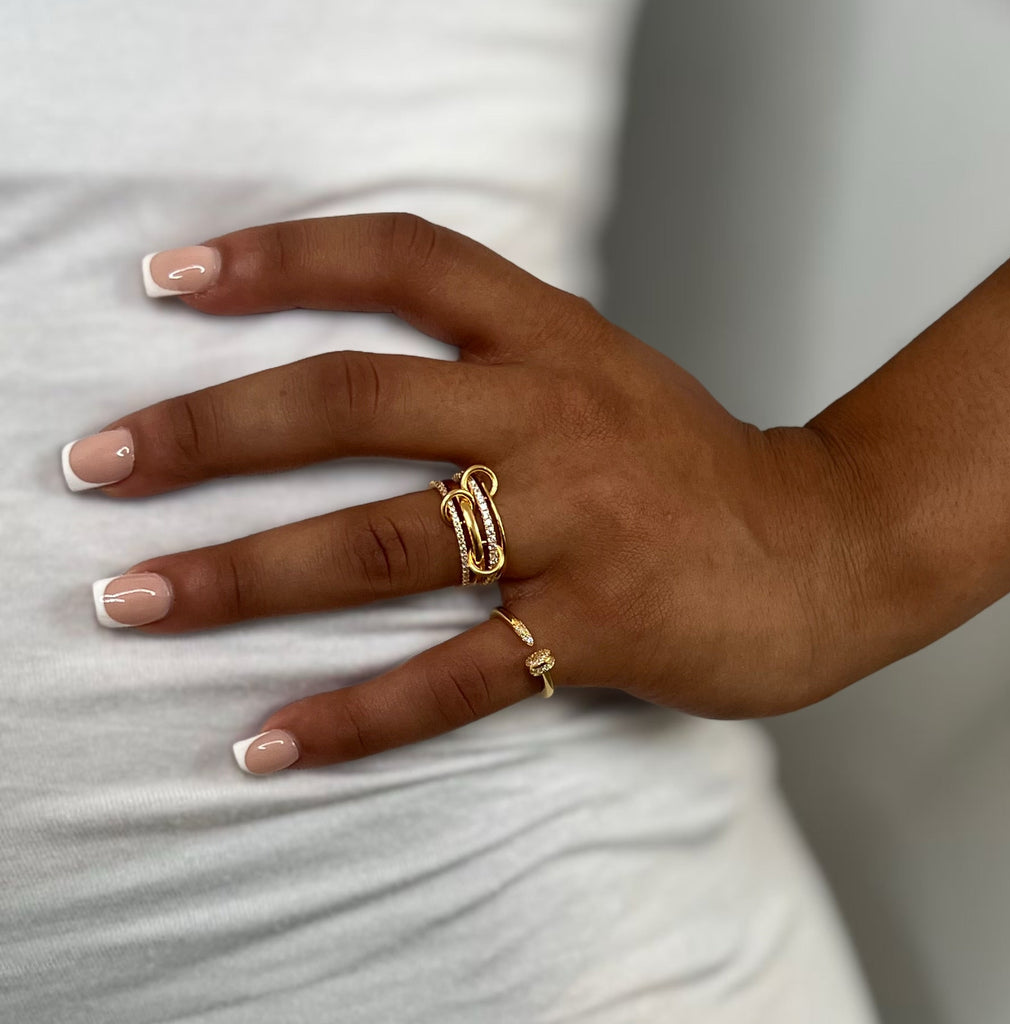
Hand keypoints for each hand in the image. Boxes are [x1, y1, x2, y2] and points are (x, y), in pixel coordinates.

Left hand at [65, 214, 864, 772]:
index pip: (401, 259)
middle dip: (211, 431)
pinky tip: (267, 743)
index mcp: (550, 336)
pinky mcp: (597, 625)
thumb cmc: (692, 463)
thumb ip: (495, 358)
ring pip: (379, 543)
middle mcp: (551, 413)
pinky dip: (353, 715)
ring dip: (244, 575)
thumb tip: (355, 373)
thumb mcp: (599, 372)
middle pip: (352, 399)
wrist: (826, 541)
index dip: (282, 256)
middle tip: (99, 466)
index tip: (174, 280)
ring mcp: (574, 521)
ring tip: (136, 602)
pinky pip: (452, 677)